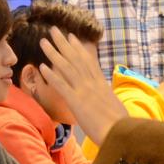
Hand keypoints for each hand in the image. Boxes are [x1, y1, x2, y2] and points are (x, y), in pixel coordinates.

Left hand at [37, 28, 128, 145]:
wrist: (122, 134)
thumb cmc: (120, 125)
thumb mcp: (114, 106)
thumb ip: (106, 99)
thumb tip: (105, 98)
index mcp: (101, 84)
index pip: (88, 61)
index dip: (78, 47)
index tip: (71, 36)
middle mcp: (92, 83)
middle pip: (75, 58)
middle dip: (63, 43)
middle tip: (53, 30)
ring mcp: (84, 91)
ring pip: (66, 67)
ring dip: (53, 53)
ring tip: (43, 42)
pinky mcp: (77, 102)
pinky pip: (61, 86)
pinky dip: (51, 75)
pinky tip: (42, 67)